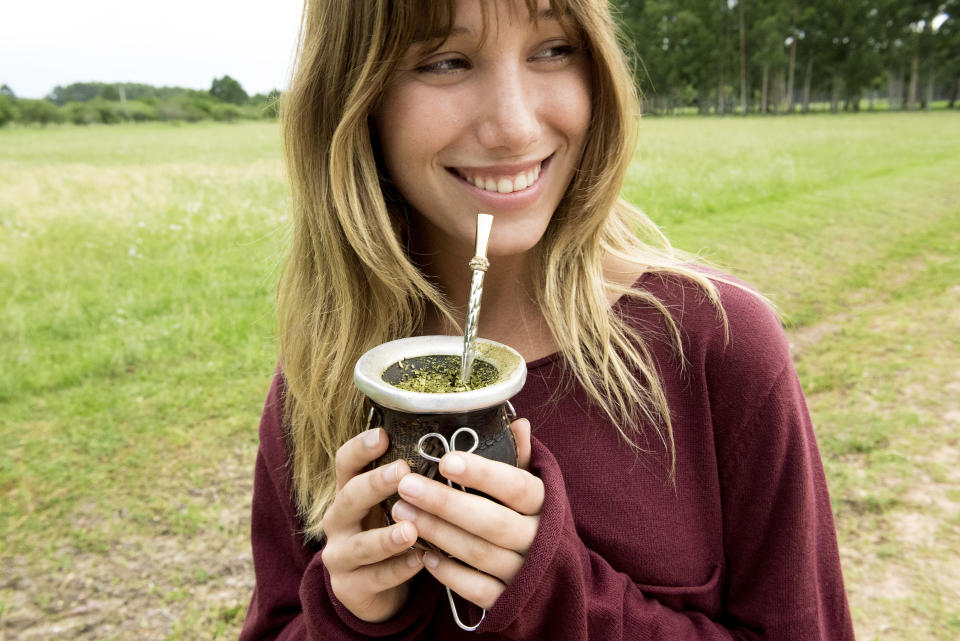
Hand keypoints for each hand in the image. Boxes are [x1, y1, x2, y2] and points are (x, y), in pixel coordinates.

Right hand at [320, 427, 423, 621]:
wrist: (374, 589)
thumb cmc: (388, 532)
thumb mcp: (390, 504)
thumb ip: (405, 481)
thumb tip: (447, 447)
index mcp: (348, 493)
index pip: (345, 464)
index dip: (360, 448)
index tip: (382, 435)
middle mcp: (338, 521)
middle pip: (348, 498)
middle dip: (374, 484)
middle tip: (401, 472)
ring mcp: (340, 556)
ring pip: (360, 545)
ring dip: (386, 537)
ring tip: (411, 529)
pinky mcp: (349, 588)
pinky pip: (375, 578)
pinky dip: (399, 570)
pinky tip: (421, 560)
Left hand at [391, 418, 542, 609]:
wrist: (557, 577)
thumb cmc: (531, 519)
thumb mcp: (531, 488)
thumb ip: (520, 458)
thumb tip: (519, 422)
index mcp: (545, 503)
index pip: (516, 485)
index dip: (483, 473)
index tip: (446, 460)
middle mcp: (540, 539)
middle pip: (492, 521)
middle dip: (445, 503)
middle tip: (406, 486)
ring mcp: (526, 573)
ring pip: (480, 554)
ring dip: (438, 533)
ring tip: (402, 512)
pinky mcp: (511, 602)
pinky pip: (478, 590)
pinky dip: (450, 573)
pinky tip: (424, 555)